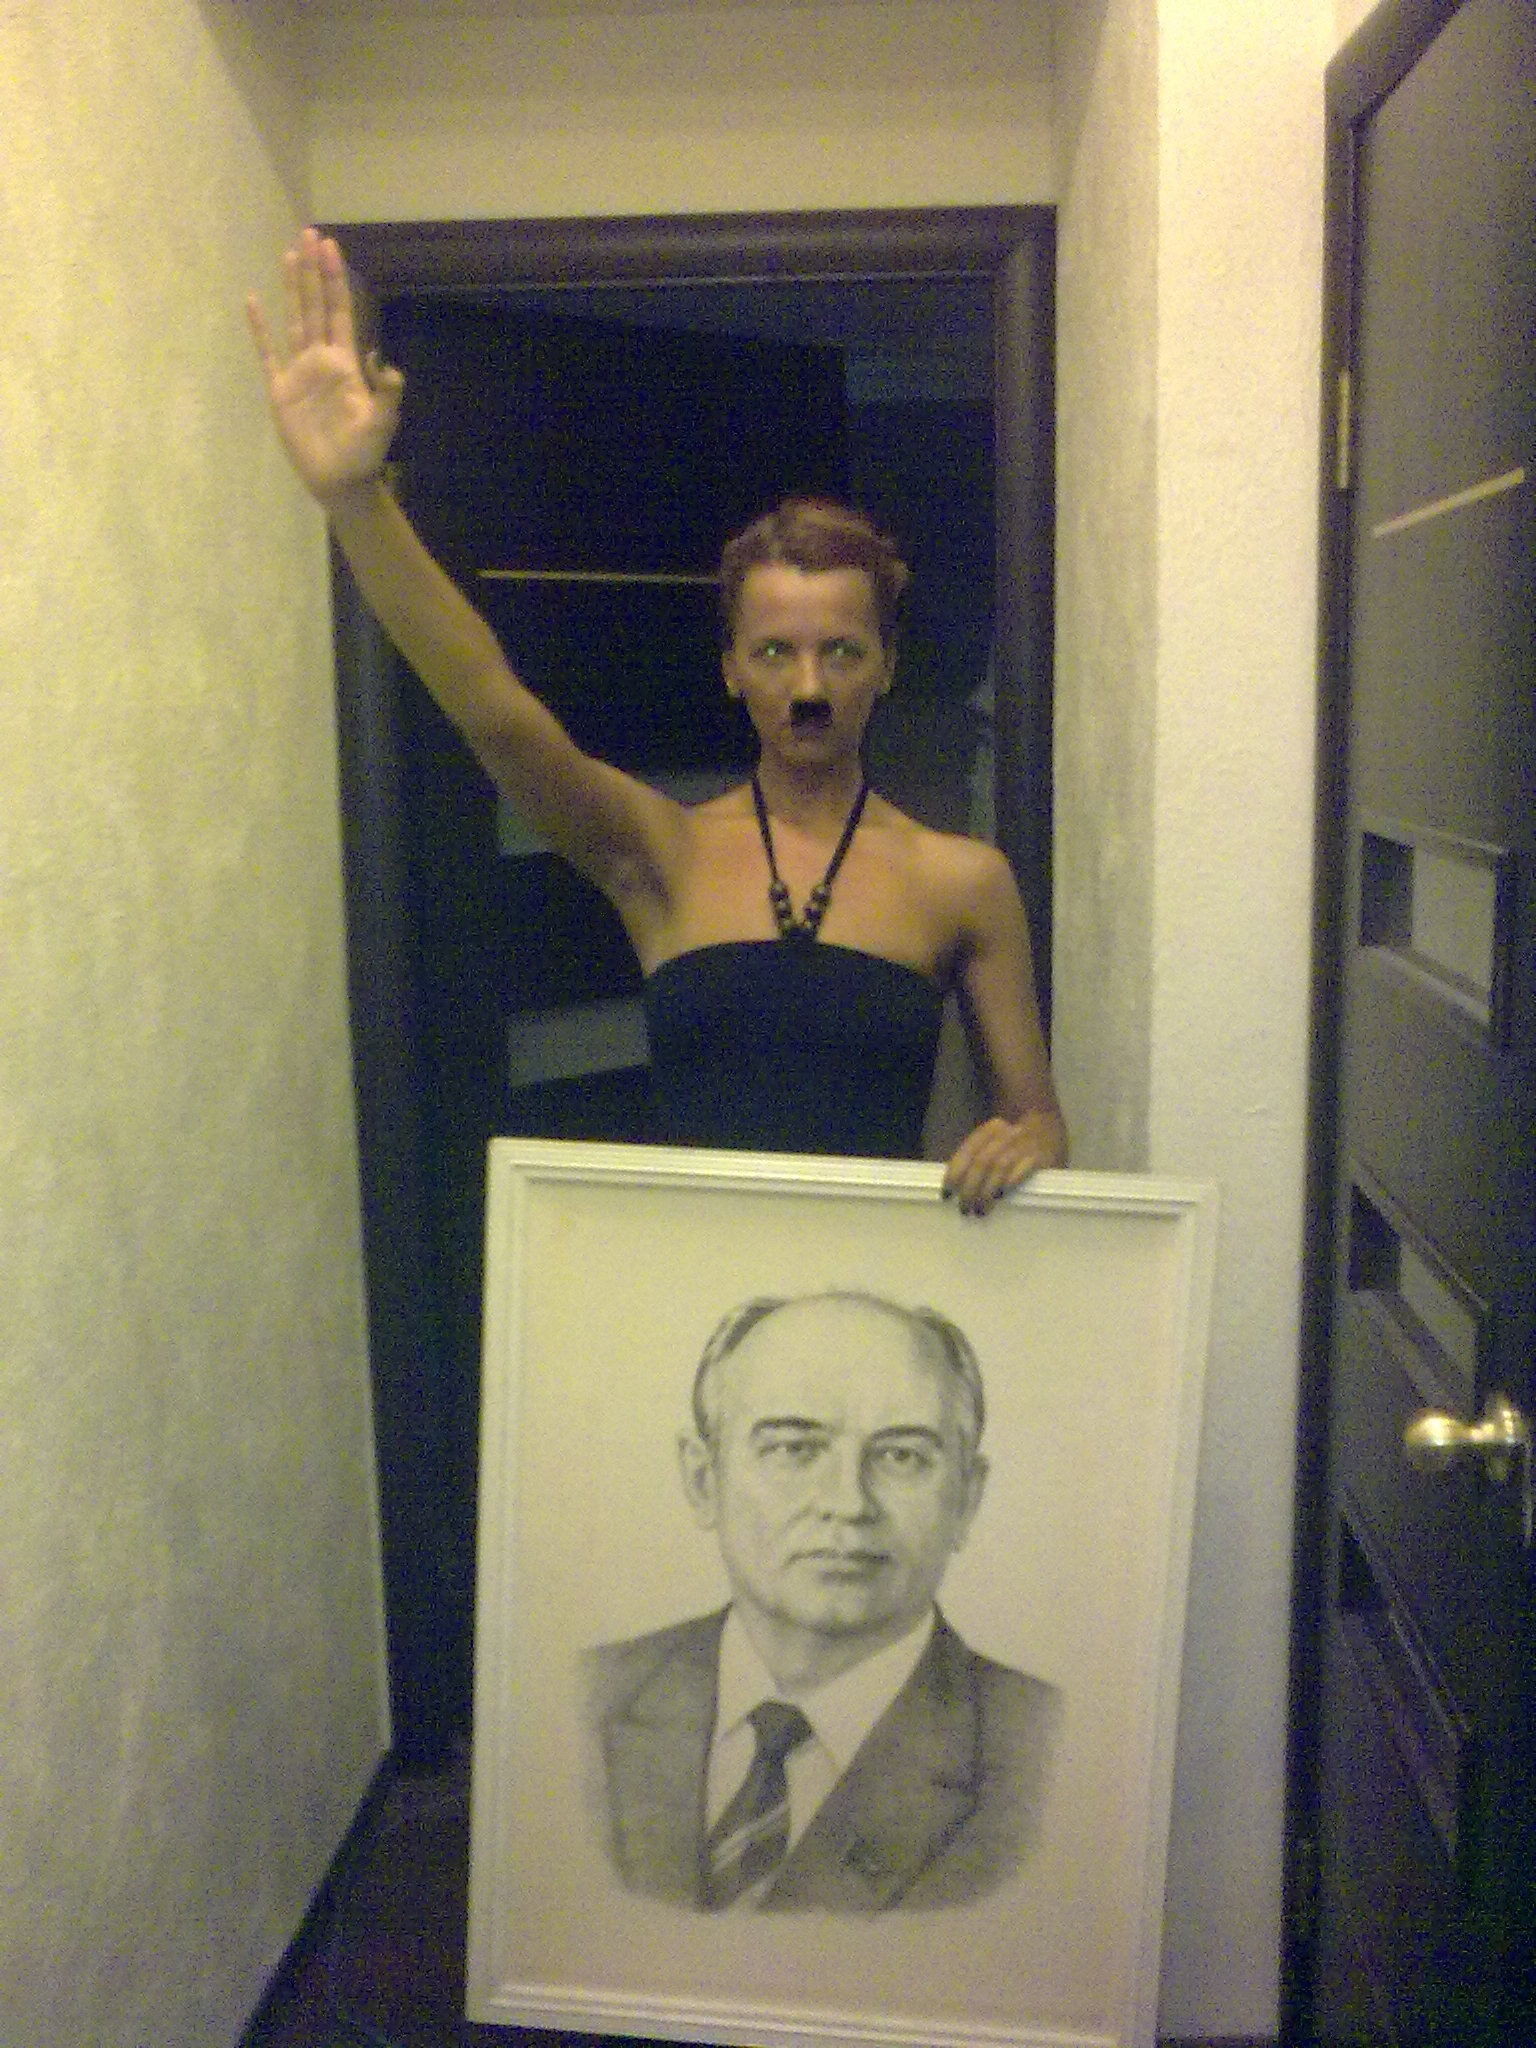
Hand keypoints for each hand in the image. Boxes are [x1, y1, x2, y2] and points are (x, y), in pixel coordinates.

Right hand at [247, 228, 403, 505]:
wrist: (339, 480)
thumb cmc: (364, 452)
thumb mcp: (384, 422)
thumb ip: (387, 392)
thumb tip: (382, 359)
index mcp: (346, 362)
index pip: (339, 311)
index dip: (335, 279)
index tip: (331, 246)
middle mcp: (321, 358)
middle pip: (315, 305)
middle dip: (313, 271)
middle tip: (309, 234)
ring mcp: (299, 371)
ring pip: (294, 320)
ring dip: (292, 289)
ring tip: (288, 255)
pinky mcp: (280, 389)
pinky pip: (267, 353)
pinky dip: (259, 328)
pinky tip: (253, 302)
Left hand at [941, 1110, 1066, 1216]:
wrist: (1049, 1130)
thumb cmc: (1016, 1145)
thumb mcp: (995, 1144)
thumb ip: (977, 1160)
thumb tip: (954, 1188)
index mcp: (991, 1129)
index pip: (968, 1150)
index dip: (954, 1173)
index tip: (946, 1195)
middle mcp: (1007, 1133)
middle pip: (982, 1161)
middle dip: (970, 1188)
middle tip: (965, 1209)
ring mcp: (1025, 1143)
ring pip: (999, 1166)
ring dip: (987, 1191)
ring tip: (981, 1210)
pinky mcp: (1042, 1156)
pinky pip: (1022, 1168)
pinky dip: (1009, 1182)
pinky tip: (1001, 1196)